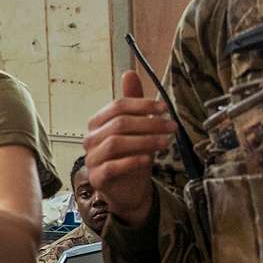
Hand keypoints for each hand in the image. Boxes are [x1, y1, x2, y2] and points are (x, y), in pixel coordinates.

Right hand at [83, 71, 172, 224]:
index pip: (117, 107)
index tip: (164, 108)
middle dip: (149, 123)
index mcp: (97, 123)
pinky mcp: (97, 178)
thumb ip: (133, 103)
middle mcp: (90, 139)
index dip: (142, 105)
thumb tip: (129, 73)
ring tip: (165, 142)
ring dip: (145, 141)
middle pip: (119, 124)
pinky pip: (112, 166)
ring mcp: (91, 159)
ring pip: (116, 143)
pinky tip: (149, 159)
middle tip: (171, 126)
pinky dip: (132, 161)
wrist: (128, 189)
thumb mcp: (137, 128)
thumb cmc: (132, 156)